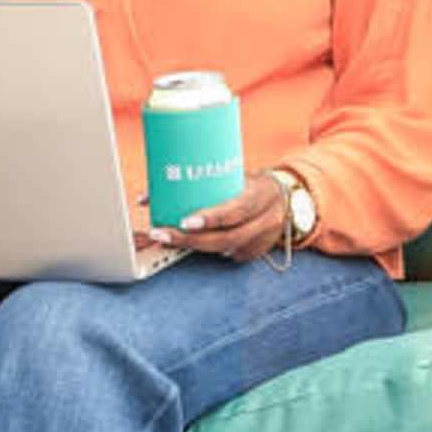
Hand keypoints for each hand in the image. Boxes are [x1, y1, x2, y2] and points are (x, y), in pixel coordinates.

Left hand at [158, 180, 292, 263]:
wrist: (285, 195)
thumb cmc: (250, 182)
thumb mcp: (234, 174)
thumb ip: (199, 184)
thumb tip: (147, 197)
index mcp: (262, 193)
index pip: (237, 210)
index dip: (211, 218)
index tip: (184, 221)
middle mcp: (268, 218)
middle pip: (228, 238)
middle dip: (192, 240)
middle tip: (163, 235)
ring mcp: (266, 238)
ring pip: (227, 250)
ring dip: (195, 248)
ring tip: (168, 242)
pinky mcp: (260, 251)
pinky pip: (231, 256)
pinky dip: (210, 252)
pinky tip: (193, 247)